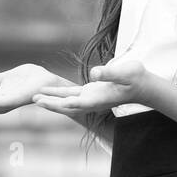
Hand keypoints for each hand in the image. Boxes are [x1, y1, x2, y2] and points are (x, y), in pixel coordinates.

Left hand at [30, 56, 149, 117]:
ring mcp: (90, 97)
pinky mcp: (91, 92)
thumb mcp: (125, 72)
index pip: (74, 103)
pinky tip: (51, 91)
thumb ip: (109, 73)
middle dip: (50, 103)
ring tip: (36, 97)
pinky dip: (60, 94)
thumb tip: (94, 73)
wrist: (143, 85)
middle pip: (66, 105)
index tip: (44, 102)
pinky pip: (72, 94)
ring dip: (52, 99)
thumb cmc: (136, 78)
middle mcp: (91, 101)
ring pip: (67, 100)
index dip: (58, 103)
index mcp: (97, 99)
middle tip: (32, 99)